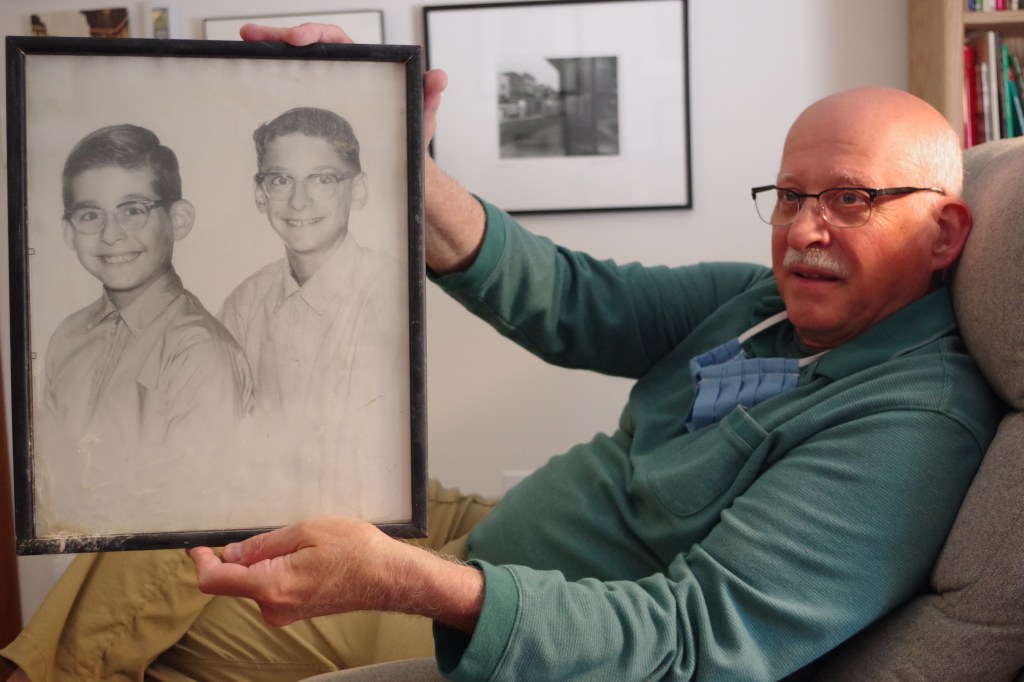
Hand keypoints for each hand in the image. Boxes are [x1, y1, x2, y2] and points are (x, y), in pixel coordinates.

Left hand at [188, 516, 483, 631]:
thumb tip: (233, 553)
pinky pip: (273, 585)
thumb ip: (264, 544)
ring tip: (307, 543)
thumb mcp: (307, 531)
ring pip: (257, 580)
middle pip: (237, 578)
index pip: (216, 580)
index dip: (201, 562)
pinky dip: (280, 568)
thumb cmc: (356, 551)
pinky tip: (311, 555)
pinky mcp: (295, 610)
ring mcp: (285, 612)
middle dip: (247, 553)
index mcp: (272, 585)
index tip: (198, 545)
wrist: (390, 577)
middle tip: (282, 532)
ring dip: (268, 559)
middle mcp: (273, 606)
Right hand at [238, 23, 447, 149]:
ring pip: (292, 61)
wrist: (394, 165)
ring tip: (243, 43)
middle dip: (278, 35)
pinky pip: (288, 84)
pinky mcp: (313, 103)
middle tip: (253, 35)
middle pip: (306, 44)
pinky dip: (267, 77)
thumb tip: (438, 77)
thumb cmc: (407, 138)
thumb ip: (427, 99)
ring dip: (265, 49)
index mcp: (362, 67)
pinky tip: (244, 74)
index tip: (299, 40)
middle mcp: (342, 71)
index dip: (316, 34)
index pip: (337, 40)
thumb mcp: (419, 121)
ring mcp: (325, 86)